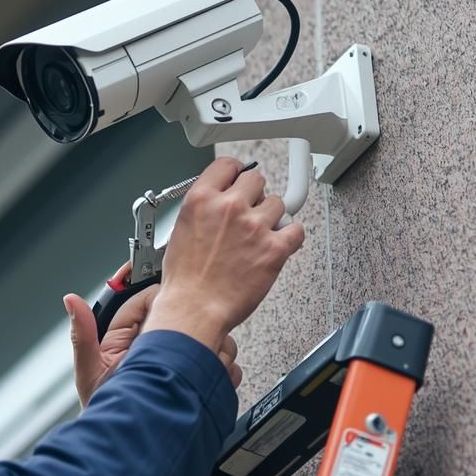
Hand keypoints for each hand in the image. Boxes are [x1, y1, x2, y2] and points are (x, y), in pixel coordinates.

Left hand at [66, 286, 241, 405]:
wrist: (137, 448)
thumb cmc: (110, 413)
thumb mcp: (91, 374)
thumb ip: (83, 336)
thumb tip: (71, 300)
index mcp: (129, 338)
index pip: (149, 301)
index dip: (160, 295)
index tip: (171, 291)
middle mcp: (158, 347)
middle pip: (184, 315)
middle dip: (193, 324)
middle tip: (192, 338)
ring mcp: (183, 364)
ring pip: (208, 336)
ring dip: (211, 346)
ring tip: (201, 362)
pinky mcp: (202, 380)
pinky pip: (222, 363)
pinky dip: (224, 368)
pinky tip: (213, 376)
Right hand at [143, 157, 305, 350]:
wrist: (193, 310)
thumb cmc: (184, 281)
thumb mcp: (179, 231)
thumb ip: (202, 210)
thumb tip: (215, 204)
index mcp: (201, 199)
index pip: (228, 166)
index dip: (236, 174)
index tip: (239, 181)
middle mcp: (229, 207)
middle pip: (257, 180)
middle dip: (254, 196)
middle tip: (249, 213)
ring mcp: (254, 226)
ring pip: (277, 204)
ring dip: (271, 218)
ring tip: (258, 237)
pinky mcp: (274, 248)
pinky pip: (296, 230)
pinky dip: (291, 236)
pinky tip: (279, 244)